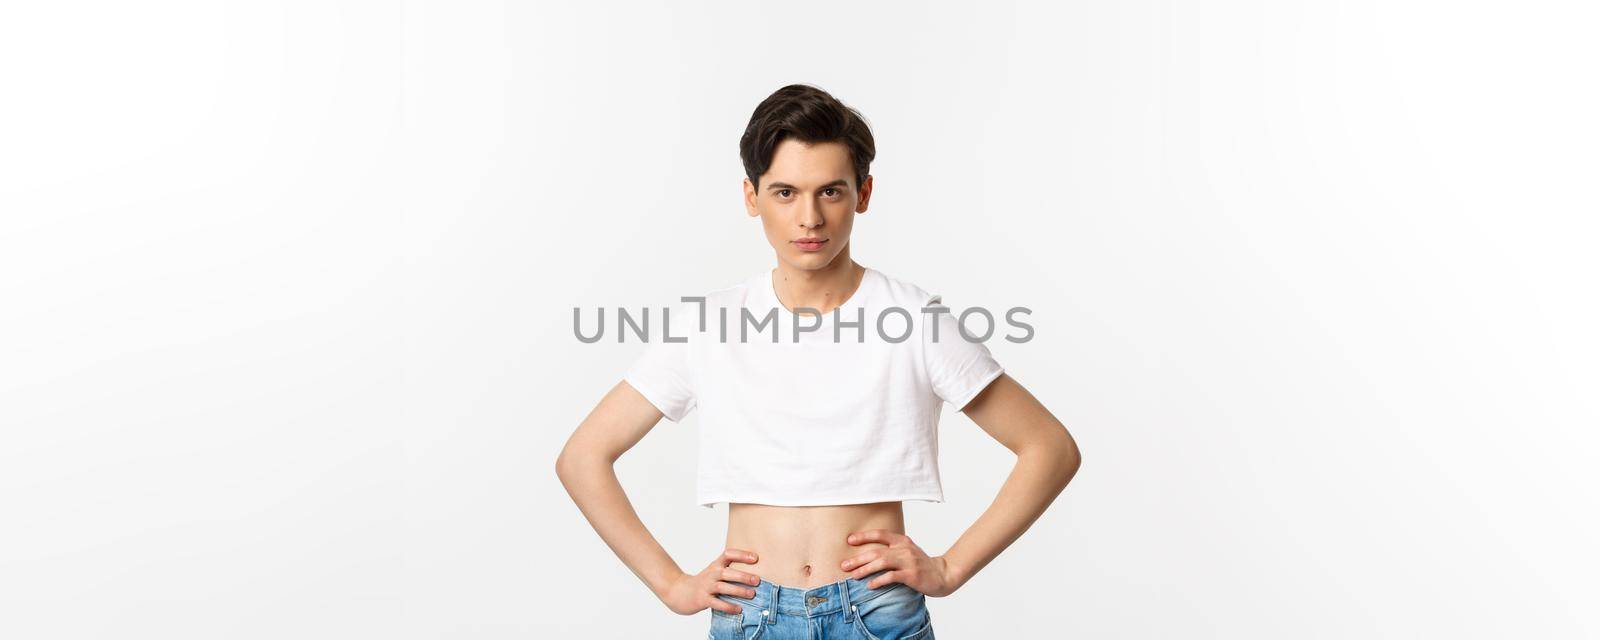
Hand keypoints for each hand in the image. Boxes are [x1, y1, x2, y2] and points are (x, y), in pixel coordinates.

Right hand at [660, 548, 763, 615]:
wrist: (680, 592)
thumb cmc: (704, 582)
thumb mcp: (714, 571)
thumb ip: (731, 570)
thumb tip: (756, 573)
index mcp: (715, 565)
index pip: (728, 554)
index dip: (742, 554)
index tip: (756, 558)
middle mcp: (711, 574)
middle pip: (727, 572)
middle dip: (743, 576)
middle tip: (757, 580)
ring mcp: (706, 587)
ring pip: (723, 588)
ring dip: (738, 591)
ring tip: (752, 594)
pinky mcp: (702, 600)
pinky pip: (717, 604)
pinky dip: (728, 607)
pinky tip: (738, 609)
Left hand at [840, 529, 959, 596]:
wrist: (942, 575)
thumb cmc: (920, 565)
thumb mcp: (907, 552)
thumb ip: (891, 550)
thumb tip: (867, 555)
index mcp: (902, 541)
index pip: (880, 534)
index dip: (864, 536)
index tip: (849, 541)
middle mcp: (904, 549)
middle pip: (877, 551)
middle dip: (858, 558)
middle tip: (844, 565)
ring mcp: (909, 561)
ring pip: (882, 562)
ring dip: (865, 569)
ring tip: (853, 576)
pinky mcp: (912, 575)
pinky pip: (892, 577)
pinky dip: (879, 580)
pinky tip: (870, 585)